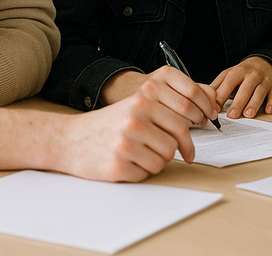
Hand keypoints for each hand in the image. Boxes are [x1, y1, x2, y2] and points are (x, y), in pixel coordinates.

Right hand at [55, 66, 218, 181]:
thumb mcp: (135, 105)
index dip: (198, 122)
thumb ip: (164, 106)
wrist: (68, 140)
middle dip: (184, 147)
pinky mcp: (119, 165)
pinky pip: (148, 172)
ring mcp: (127, 142)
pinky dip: (142, 171)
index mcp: (142, 99)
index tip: (203, 126)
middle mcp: (136, 117)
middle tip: (186, 153)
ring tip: (141, 153)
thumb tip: (202, 114)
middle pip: (178, 137)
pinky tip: (128, 162)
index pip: (185, 113)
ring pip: (166, 158)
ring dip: (159, 159)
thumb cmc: (108, 123)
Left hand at [211, 56, 271, 118]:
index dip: (222, 96)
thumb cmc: (242, 73)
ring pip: (260, 91)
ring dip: (254, 103)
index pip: (229, 83)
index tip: (215, 108)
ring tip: (248, 115)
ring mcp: (263, 80)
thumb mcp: (227, 75)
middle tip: (232, 115)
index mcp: (237, 72)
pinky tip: (269, 110)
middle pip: (245, 88)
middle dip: (238, 102)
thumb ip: (216, 87)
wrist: (261, 63)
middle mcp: (251, 75)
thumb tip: (204, 99)